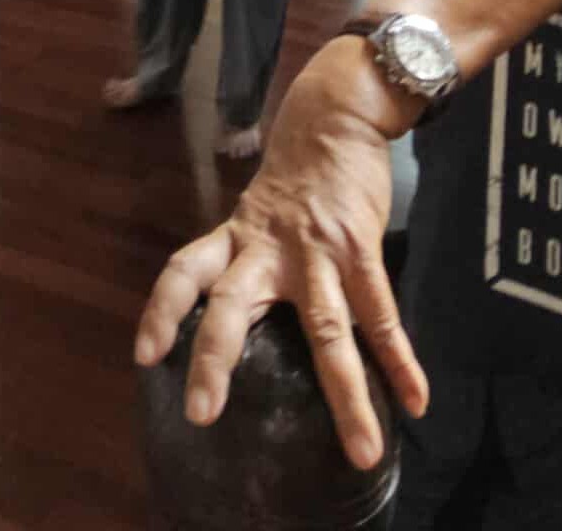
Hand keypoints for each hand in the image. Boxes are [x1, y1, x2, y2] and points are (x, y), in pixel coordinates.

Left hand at [134, 36, 427, 470]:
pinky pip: (381, 313)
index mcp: (238, 236)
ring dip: (345, 394)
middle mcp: (268, 247)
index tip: (144, 355)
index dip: (162, 309)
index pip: (184, 269)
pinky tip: (417, 400)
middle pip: (233, 303)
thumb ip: (249, 259)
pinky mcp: (360, 248)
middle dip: (216, 359)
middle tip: (200, 415)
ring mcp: (317, 250)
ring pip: (325, 329)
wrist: (337, 111)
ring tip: (363, 450)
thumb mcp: (259, 212)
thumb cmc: (297, 172)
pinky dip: (400, 360)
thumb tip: (238, 317)